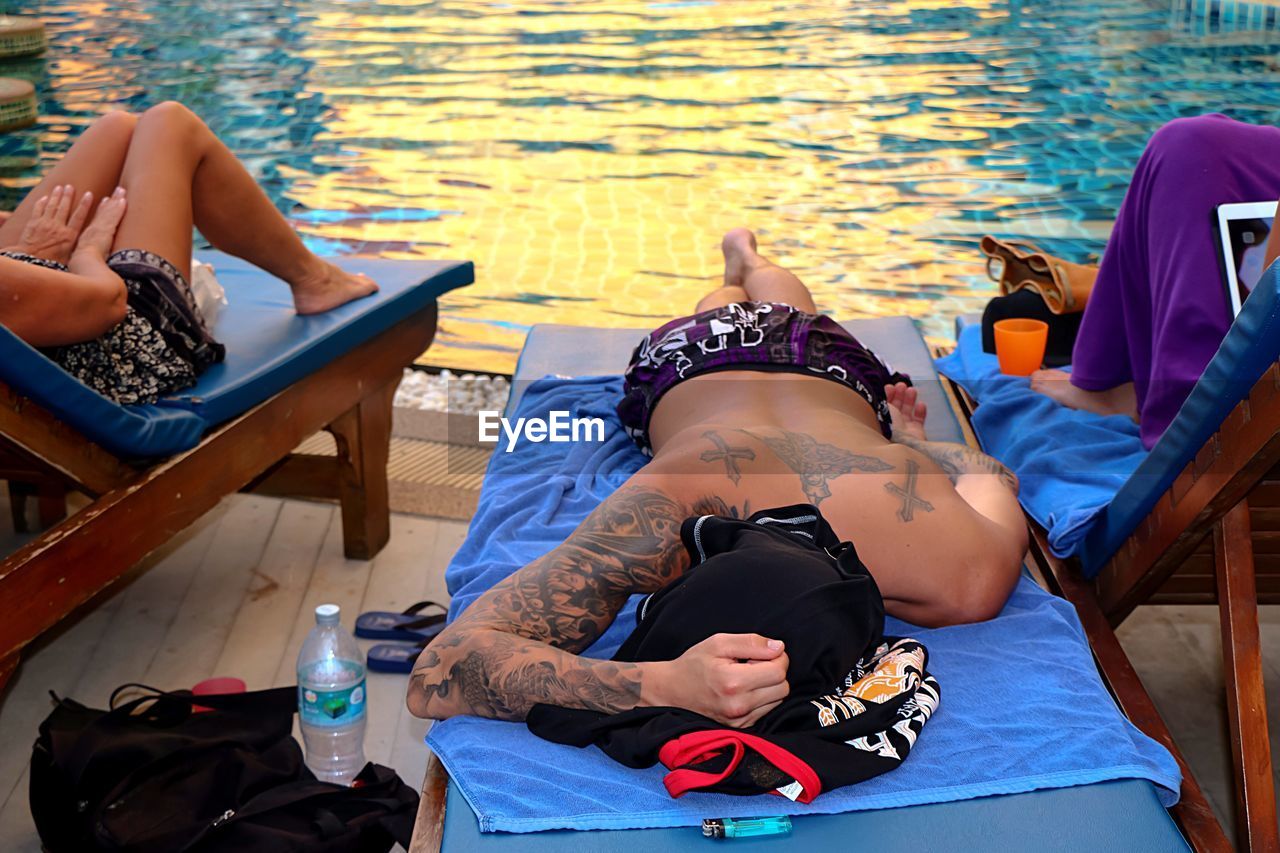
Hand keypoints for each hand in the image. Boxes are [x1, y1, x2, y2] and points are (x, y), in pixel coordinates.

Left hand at [13, 184, 93, 264]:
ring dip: (56, 195)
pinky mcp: (34, 223)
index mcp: (69, 235)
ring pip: (52, 206)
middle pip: (64, 208)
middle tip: (71, 186)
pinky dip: (42, 202)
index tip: (89, 194)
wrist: (31, 260)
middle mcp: (58, 227)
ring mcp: (45, 223)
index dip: (85, 204)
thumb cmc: (52, 262)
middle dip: (68, 196)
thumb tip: (86, 245)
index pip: (79, 216)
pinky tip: (45, 197)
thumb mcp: (69, 256)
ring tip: (60, 187)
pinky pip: (38, 209)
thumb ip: (76, 247)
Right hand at [72, 187, 126, 260]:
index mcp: (90, 233)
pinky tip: (124, 201)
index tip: (105, 200)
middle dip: (112, 200)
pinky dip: (119, 208)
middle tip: (118, 189)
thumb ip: (92, 252)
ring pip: (110, 211)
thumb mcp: (87, 254)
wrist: (82, 261)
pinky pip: (114, 217)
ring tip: (121, 190)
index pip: (97, 218)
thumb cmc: (83, 262)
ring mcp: (100, 227)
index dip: (102, 208)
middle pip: (105, 211)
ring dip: (117, 200)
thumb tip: (96, 256)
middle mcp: (95, 227)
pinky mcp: (106, 229)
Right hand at [653, 633, 789, 727]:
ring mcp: (740, 720)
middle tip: (753, 663)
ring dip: (769, 685)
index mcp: (733, 682)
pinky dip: (762, 697)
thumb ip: (751, 642)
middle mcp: (739, 706)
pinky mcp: (741, 726)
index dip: (777, 657)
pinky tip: (744, 689)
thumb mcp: (719, 643)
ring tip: (746, 676)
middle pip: (782, 687)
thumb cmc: (694, 664)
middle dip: (774, 671)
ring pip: (778, 699)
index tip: (762, 652)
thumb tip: (779, 647)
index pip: (778, 671)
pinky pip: (767, 709)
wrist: (672, 691)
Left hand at [884, 381, 926, 440]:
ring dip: (909, 399)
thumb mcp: (880, 409)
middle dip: (898, 394)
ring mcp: (904, 429)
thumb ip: (879, 399)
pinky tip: (921, 404)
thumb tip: (876, 390)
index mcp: (879, 421)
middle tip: (901, 385)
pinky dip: (921, 412)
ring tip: (911, 390)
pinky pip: (919, 420)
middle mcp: (891, 425)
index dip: (886, 395)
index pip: (882, 406)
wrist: (903, 444)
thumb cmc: (888, 428)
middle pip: (895, 407)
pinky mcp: (916, 433)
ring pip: (907, 411)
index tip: (889, 386)